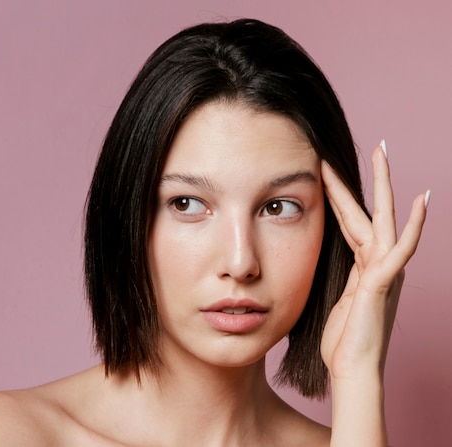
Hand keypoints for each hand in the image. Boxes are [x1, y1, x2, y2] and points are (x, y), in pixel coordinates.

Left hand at [320, 142, 428, 381]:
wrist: (351, 368)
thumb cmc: (341, 339)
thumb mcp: (335, 298)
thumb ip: (339, 276)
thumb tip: (329, 261)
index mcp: (362, 265)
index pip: (348, 221)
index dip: (338, 195)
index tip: (324, 170)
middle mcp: (376, 262)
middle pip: (367, 212)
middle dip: (364, 179)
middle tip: (373, 147)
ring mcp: (383, 270)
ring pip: (384, 219)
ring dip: (383, 186)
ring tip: (385, 154)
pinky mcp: (385, 281)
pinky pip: (401, 248)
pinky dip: (414, 225)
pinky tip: (423, 200)